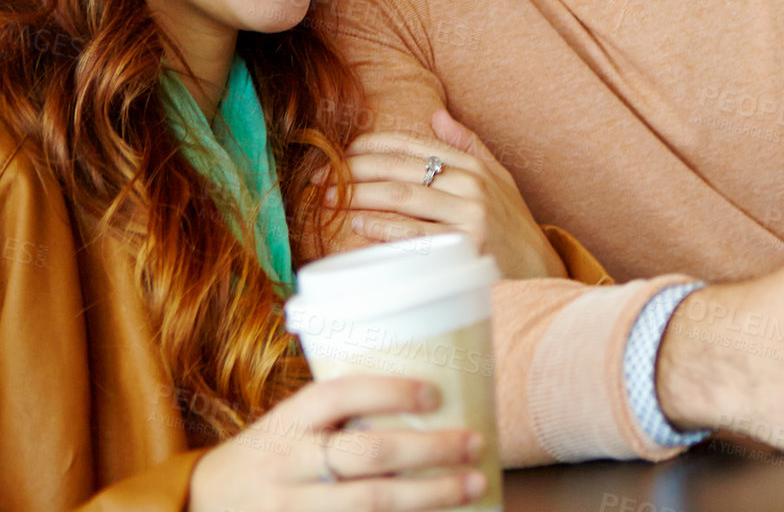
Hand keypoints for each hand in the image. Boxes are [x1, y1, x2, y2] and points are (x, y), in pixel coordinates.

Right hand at [189, 376, 485, 511]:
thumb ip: (339, 417)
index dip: (388, 391)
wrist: (199, 508)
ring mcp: (290, 509)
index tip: (436, 392)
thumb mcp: (288, 425)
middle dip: (429, 450)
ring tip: (475, 483)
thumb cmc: (268, 457)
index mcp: (285, 424)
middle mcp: (286, 465)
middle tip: (476, 443)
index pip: (337, 396)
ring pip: (370, 503)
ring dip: (430, 495)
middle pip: (366, 455)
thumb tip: (430, 398)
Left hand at [332, 110, 563, 279]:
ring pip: (401, 197)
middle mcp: (472, 185)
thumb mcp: (499, 179)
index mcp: (474, 166)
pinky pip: (413, 234)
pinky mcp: (463, 248)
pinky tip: (358, 226)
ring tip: (328, 198)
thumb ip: (468, 145)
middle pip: (399, 169)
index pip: (412, 144)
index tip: (338, 152)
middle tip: (318, 177)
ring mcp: (469, 217)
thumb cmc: (512, 227)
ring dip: (357, 195)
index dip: (370, 145)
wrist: (540, 272)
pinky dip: (381, 228)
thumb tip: (436, 115)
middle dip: (352, 170)